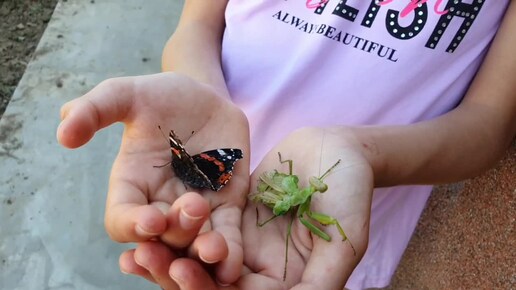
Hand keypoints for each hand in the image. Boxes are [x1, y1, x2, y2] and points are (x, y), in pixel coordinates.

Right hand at [57, 72, 249, 285]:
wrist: (204, 99)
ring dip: (201, 253)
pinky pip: (227, 236)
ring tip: (213, 249)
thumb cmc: (159, 98)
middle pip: (161, 238)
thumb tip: (63, 134)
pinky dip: (229, 252)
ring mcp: (195, 210)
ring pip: (193, 244)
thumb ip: (93, 110)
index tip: (150, 219)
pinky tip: (232, 262)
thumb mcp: (125, 94)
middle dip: (175, 232)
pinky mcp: (226, 207)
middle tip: (193, 207)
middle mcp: (160, 204)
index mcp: (131, 185)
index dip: (132, 226)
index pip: (121, 219)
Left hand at [162, 127, 372, 288]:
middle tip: (142, 259)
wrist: (339, 149)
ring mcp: (244, 244)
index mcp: (284, 284)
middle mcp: (260, 272)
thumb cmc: (351, 193)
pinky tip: (148, 222)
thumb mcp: (344, 239)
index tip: (179, 271)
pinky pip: (199, 229)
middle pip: (211, 286)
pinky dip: (175, 229)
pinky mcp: (232, 217)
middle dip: (176, 276)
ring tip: (134, 248)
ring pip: (199, 260)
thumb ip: (321, 281)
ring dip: (168, 255)